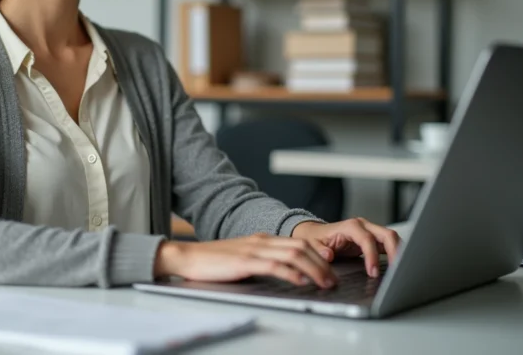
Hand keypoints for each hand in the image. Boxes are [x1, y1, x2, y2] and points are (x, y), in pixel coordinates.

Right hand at [154, 234, 338, 288]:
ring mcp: (253, 249)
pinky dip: (292, 273)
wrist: (187, 257)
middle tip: (334, 280)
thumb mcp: (243, 258)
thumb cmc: (212, 261)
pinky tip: (301, 281)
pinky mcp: (245, 262)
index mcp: (262, 239)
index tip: (330, 268)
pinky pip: (274, 265)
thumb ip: (262, 261)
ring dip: (314, 269)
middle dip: (322, 264)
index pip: (298, 242)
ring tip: (325, 283)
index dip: (318, 254)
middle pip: (301, 246)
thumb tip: (283, 274)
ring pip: (294, 254)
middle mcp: (261, 241)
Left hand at [291, 218, 401, 277]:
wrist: (315, 233)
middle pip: (387, 234)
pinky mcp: (373, 239)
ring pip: (392, 238)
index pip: (367, 239)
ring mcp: (370, 231)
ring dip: (399, 253)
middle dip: (395, 253)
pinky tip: (398, 267)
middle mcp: (363, 226)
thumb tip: (327, 255)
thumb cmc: (315, 239)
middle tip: (396, 273)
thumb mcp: (312, 244)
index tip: (373, 273)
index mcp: (349, 226)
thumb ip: (319, 249)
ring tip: (400, 272)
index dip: (372, 256)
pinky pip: (389, 244)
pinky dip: (396, 254)